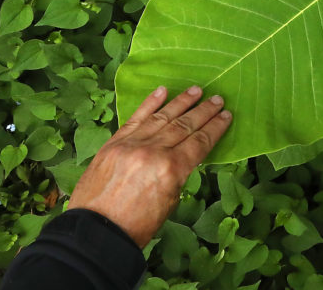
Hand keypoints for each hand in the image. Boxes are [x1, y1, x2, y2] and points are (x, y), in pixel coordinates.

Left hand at [69, 85, 232, 247]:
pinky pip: (135, 118)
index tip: (227, 115)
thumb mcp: (169, 202)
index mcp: (171, 169)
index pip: (199, 142)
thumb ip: (178, 174)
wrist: (95, 233)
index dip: (215, 128)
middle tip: (218, 99)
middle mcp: (153, 151)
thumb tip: (183, 156)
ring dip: (182, 102)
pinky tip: (163, 91)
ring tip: (197, 90)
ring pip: (162, 117)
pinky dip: (149, 103)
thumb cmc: (137, 226)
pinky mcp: (114, 143)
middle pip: (184, 125)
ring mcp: (132, 144)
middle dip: (203, 111)